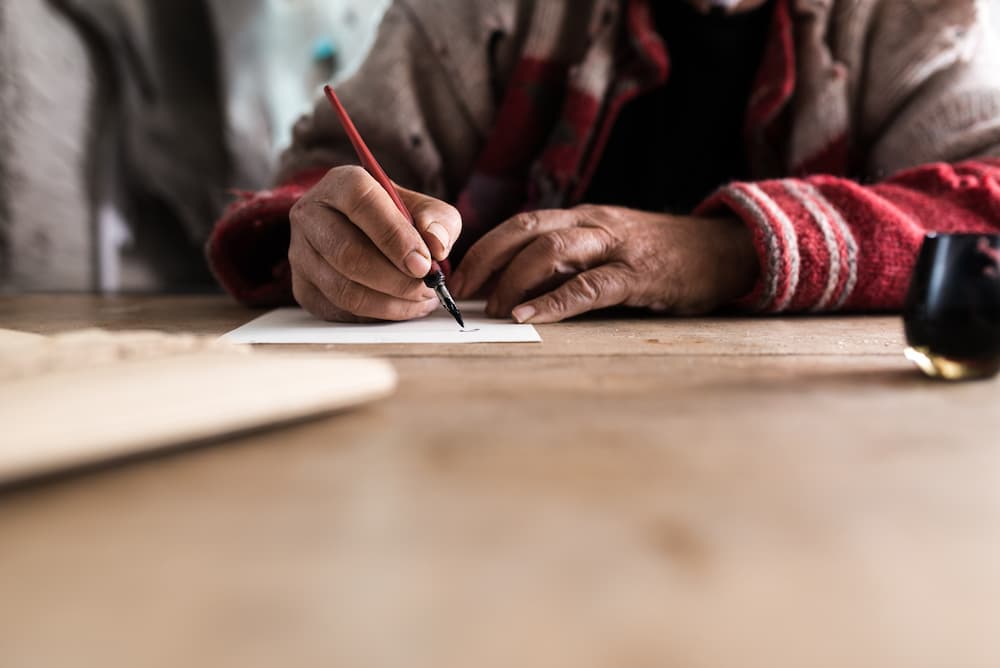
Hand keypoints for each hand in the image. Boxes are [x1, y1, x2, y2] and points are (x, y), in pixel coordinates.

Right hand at [289, 166, 460, 320]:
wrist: (361, 231)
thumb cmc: (394, 218)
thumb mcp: (423, 208)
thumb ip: (438, 221)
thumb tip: (437, 246)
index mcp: (340, 184)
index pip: (362, 202)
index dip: (395, 236)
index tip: (424, 263)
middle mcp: (311, 215)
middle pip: (349, 254)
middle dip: (396, 279)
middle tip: (427, 288)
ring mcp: (300, 253)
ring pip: (343, 289)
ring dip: (390, 303)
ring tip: (421, 300)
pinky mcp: (302, 287)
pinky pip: (339, 310)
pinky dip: (376, 315)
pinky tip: (400, 307)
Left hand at [450, 205, 757, 322]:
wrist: (724, 250)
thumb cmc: (658, 256)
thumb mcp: (607, 248)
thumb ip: (568, 262)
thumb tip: (515, 288)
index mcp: (581, 217)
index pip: (520, 223)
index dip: (484, 248)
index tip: (459, 277)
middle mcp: (592, 223)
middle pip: (525, 230)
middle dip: (486, 260)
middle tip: (463, 294)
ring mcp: (616, 246)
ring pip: (551, 250)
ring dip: (514, 280)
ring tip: (493, 309)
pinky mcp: (638, 274)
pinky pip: (589, 286)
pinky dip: (554, 302)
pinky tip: (530, 315)